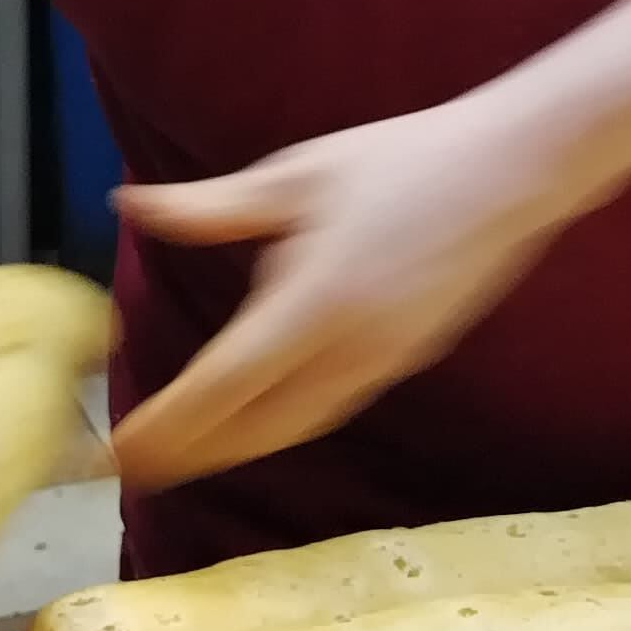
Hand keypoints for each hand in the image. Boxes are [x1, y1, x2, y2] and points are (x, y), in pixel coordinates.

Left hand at [108, 98, 583, 489]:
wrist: (511, 172)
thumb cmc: (401, 160)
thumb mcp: (297, 176)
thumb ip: (211, 207)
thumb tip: (130, 204)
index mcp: (316, 301)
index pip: (223, 385)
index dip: (167, 424)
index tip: (119, 449)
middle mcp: (351, 348)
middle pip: (256, 427)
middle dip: (191, 454)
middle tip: (132, 470)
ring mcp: (384, 361)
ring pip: (295, 427)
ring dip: (233, 450)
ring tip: (181, 459)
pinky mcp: (407, 360)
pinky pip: (328, 409)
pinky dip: (279, 428)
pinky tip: (254, 423)